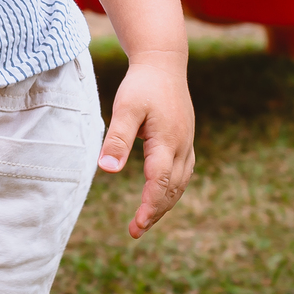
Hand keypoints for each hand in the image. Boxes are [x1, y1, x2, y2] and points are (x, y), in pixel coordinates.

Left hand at [97, 54, 194, 238]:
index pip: (160, 181)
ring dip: (164, 203)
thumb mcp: (125, 109)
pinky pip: (182, 173)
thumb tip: (106, 170)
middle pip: (172, 188)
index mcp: (167, 140)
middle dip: (155, 212)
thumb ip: (117, 139)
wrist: (163, 63)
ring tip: (144, 221)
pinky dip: (172, 190)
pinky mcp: (185, 140)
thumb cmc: (141, 85)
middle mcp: (181, 145)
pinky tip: (161, 196)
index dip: (150, 205)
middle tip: (135, 231)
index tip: (137, 225)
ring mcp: (186, 143)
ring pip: (179, 183)